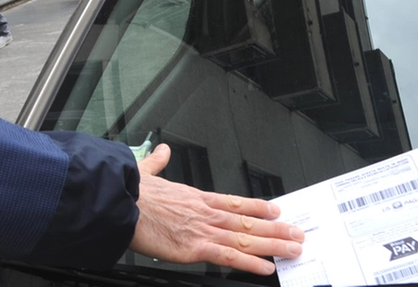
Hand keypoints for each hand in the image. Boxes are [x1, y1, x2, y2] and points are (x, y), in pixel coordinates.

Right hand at [129, 144, 302, 274]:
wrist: (120, 202)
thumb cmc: (130, 191)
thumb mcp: (146, 170)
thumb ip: (158, 162)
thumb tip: (163, 150)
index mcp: (194, 197)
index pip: (233, 201)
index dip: (256, 206)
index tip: (275, 210)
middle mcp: (204, 212)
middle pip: (247, 220)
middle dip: (275, 228)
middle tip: (297, 233)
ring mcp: (202, 229)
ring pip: (246, 237)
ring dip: (272, 244)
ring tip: (293, 249)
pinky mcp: (194, 247)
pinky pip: (229, 255)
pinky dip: (250, 262)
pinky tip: (266, 266)